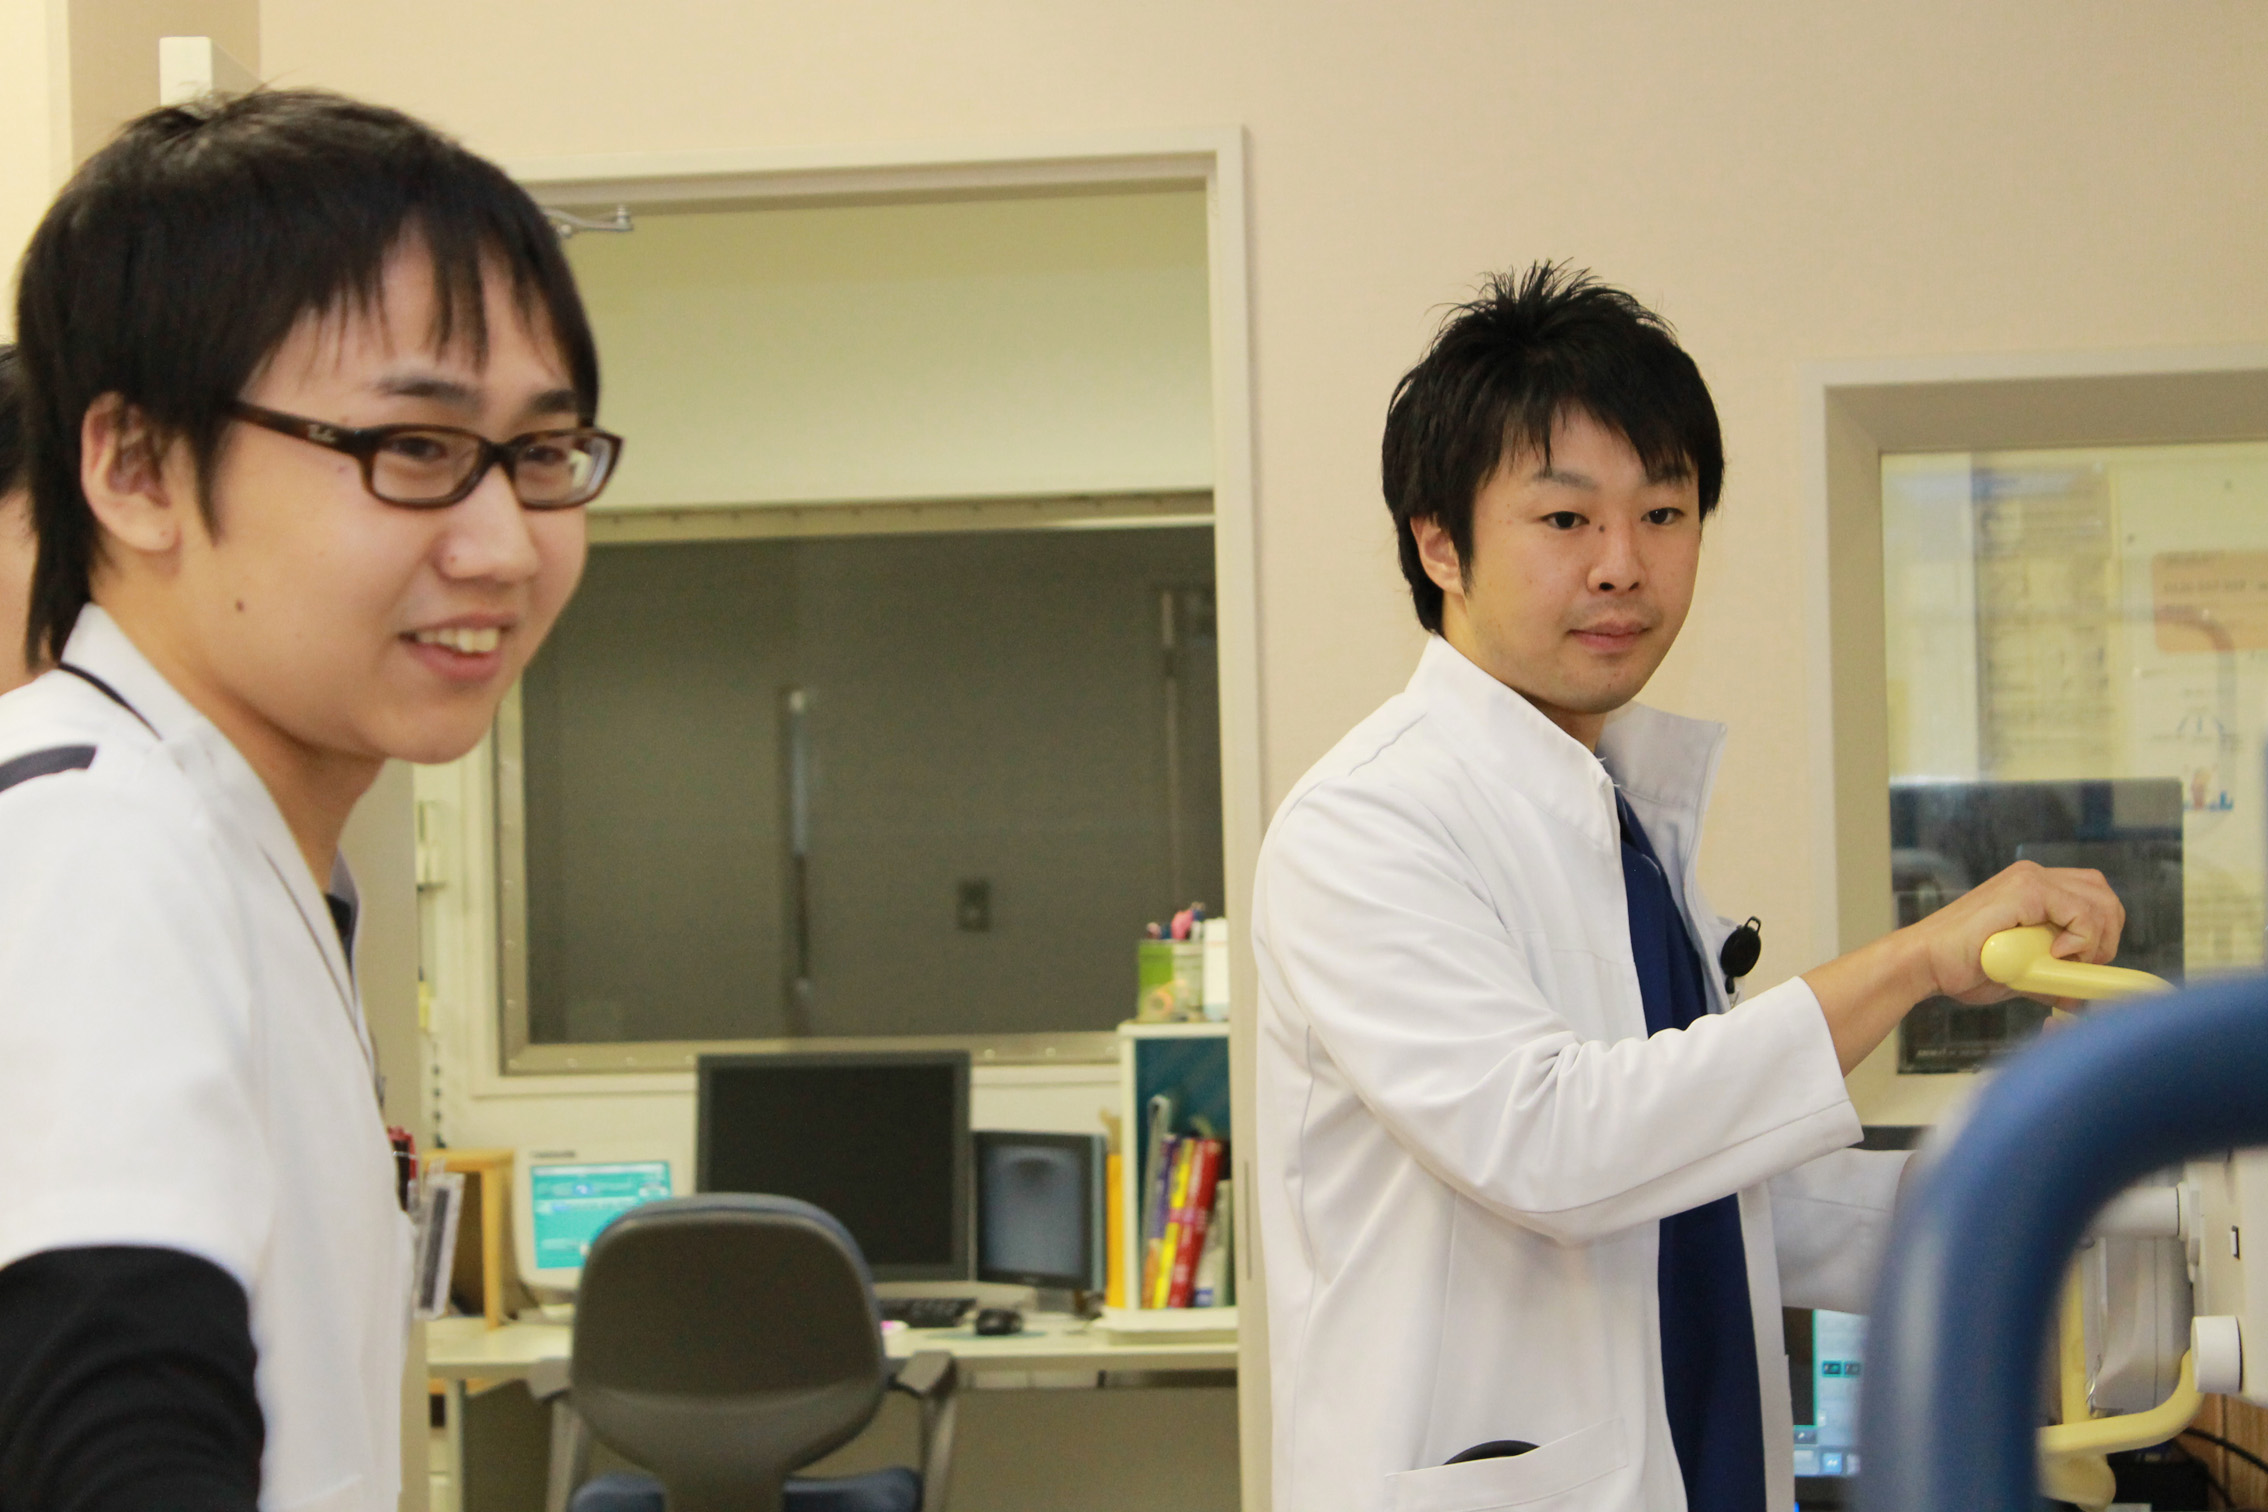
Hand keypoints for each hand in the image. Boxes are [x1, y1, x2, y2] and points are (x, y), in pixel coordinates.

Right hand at [1803, 860, 2125, 1073]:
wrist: (1925, 965)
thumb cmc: (1962, 968)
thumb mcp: (2020, 973)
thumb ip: (2051, 977)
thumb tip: (2080, 999)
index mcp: (2033, 889)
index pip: (2093, 896)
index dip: (2103, 931)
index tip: (2088, 964)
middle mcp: (2033, 876)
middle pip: (2103, 894)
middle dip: (2108, 935)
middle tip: (2086, 966)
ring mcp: (2029, 879)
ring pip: (2098, 901)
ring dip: (2096, 939)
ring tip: (2069, 962)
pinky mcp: (2025, 890)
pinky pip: (2080, 912)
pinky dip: (2081, 937)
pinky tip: (2057, 953)